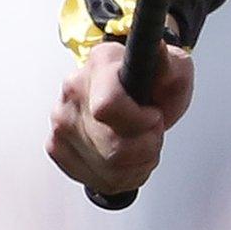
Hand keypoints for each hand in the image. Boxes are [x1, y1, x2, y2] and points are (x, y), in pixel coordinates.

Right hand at [46, 41, 194, 194]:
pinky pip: (96, 179)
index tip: (152, 115)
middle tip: (152, 129)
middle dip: (147, 145)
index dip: (139, 121)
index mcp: (101, 63)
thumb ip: (170, 64)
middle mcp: (73, 89)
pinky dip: (121, 175)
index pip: (108, 106)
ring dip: (138, 163)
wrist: (130, 91)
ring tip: (142, 143)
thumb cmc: (153, 80)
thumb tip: (156, 50)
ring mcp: (61, 120)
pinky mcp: (56, 146)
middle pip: (113, 146)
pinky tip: (127, 156)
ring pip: (107, 169)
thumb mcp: (174, 67)